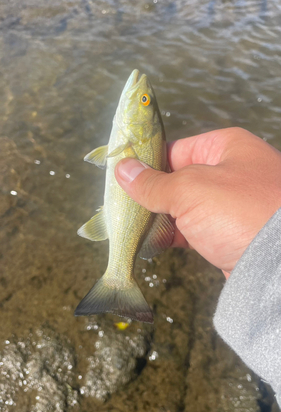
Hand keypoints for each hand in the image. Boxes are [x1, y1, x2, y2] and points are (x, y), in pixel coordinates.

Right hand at [115, 127, 280, 277]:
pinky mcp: (233, 232)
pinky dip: (176, 235)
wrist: (279, 264)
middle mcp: (233, 170)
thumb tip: (123, 170)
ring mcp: (234, 203)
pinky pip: (197, 228)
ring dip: (162, 217)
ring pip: (187, 206)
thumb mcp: (189, 190)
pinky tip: (154, 243)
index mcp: (226, 147)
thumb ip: (153, 183)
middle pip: (180, 178)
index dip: (147, 164)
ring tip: (135, 227)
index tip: (122, 179)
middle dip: (152, 194)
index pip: (175, 150)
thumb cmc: (239, 212)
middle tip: (124, 207)